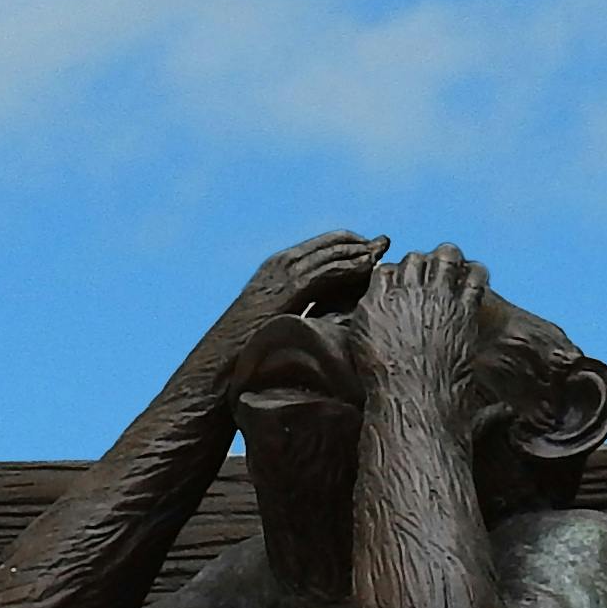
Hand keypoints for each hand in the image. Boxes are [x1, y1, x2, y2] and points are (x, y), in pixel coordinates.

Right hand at [204, 229, 387, 394]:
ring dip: (362, 250)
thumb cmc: (243, 355)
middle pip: (331, 243)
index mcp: (275, 270)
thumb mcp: (277, 324)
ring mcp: (283, 273)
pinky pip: (329, 270)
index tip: (375, 253)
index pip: (322, 247)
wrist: (219, 364)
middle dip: (361, 243)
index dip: (350, 246)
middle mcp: (279, 264)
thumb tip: (329, 319)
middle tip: (387, 244)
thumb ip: (301, 312)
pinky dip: (353, 265)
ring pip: (333, 251)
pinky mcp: (289, 287)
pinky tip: (372, 269)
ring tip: (386, 252)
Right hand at [332, 243, 489, 405]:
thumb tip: (373, 302)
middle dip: (422, 262)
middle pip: (416, 258)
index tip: (402, 280)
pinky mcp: (464, 308)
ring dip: (449, 258)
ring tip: (454, 265)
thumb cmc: (384, 374)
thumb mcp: (361, 338)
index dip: (396, 273)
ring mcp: (438, 296)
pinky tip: (477, 276)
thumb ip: (367, 313)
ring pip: (446, 256)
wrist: (414, 393)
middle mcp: (409, 289)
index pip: (387, 269)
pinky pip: (475, 277)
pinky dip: (476, 273)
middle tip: (429, 271)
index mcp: (380, 297)